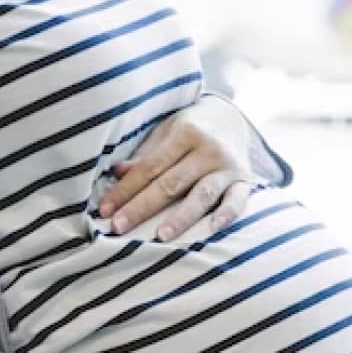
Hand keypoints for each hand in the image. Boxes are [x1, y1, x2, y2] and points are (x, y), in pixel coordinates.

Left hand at [97, 96, 253, 239]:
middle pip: (171, 184)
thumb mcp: (166, 132)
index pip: (149, 168)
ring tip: (161, 236)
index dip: (126, 190)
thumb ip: (145, 155)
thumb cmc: (190, 128)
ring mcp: (228, 166)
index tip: (106, 211)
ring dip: (181, 217)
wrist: (231, 117)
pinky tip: (213, 228)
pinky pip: (238, 200)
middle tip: (119, 228)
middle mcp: (208, 149)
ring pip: (201, 195)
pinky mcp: (245, 180)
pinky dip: (227, 214)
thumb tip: (117, 173)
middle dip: (142, 207)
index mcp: (185, 133)